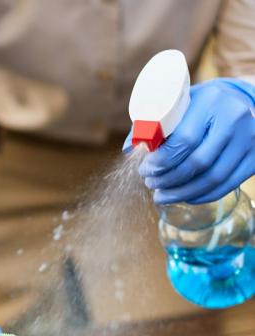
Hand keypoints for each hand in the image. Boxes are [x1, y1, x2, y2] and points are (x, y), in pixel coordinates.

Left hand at [124, 78, 254, 203]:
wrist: (237, 101)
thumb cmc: (198, 106)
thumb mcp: (177, 106)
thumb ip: (151, 125)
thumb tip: (128, 150)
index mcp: (211, 102)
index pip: (183, 141)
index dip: (160, 162)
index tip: (145, 170)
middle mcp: (234, 120)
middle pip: (197, 163)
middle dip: (168, 180)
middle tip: (151, 185)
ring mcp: (249, 139)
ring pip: (212, 178)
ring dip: (182, 193)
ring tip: (161, 196)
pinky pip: (226, 185)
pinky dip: (202, 196)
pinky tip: (184, 197)